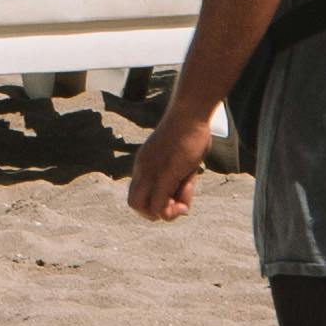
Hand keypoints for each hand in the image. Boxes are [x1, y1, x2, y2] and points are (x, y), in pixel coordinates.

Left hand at [123, 109, 208, 223]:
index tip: (173, 191)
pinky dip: (174, 208)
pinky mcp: (165, 173)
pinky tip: (188, 190)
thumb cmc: (190, 130)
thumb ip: (179, 176)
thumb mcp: (181, 157)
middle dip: (156, 212)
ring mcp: (152, 172)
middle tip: (176, 203)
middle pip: (135, 204)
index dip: (154, 200)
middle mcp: (143, 169)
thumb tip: (184, 189)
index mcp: (144, 164)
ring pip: (146, 209)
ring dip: (167, 213)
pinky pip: (160, 204)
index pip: (137, 193)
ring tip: (185, 197)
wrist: (189, 112)